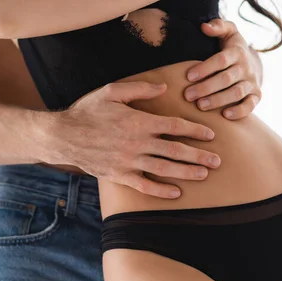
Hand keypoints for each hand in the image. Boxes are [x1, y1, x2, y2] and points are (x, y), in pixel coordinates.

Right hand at [45, 81, 221, 198]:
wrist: (63, 136)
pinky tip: (176, 193)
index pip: (175, 126)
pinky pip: (145, 185)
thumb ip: (139, 89)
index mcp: (139, 121)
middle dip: (199, 155)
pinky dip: (161, 190)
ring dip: (187, 172)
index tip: (210, 135)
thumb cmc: (87, 111)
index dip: (195, 130)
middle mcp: (138, 143)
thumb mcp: (111, 91)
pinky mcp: (120, 175)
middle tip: (218, 161)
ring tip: (204, 174)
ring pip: (165, 168)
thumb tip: (163, 88)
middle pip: (175, 150)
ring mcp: (129, 161)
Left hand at [183, 19, 262, 119]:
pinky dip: (240, 111)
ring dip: (218, 100)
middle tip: (188, 95)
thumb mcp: (228, 32)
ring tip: (200, 106)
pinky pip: (250, 105)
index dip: (205, 68)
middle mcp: (246, 67)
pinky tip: (225, 116)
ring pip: (236, 93)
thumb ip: (217, 26)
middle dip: (206, 88)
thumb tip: (204, 27)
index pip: (221, 60)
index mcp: (237, 52)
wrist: (252, 61)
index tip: (188, 76)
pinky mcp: (256, 95)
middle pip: (226, 79)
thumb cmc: (231, 46)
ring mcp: (252, 82)